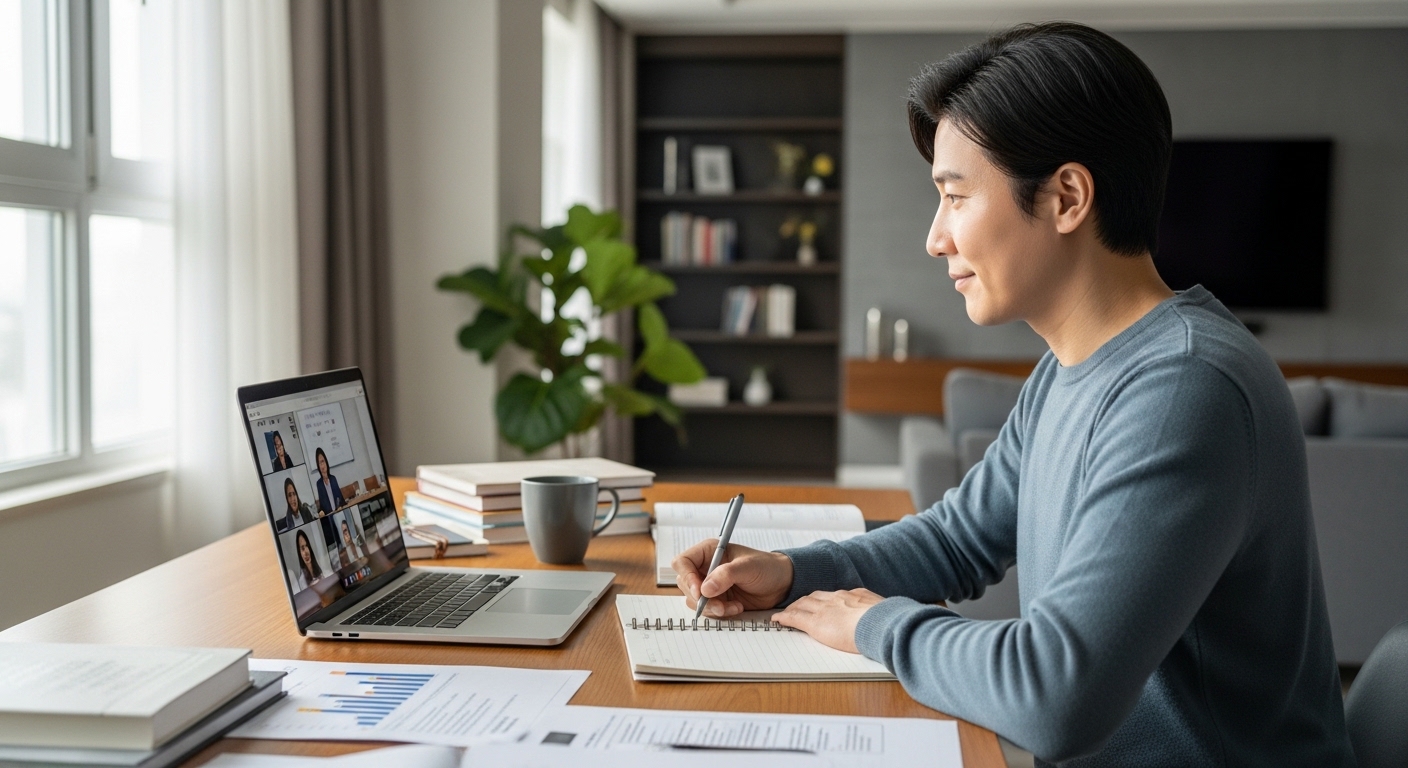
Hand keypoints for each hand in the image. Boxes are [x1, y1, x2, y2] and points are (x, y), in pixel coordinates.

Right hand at [672, 539, 793, 618]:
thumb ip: (726, 575)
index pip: (683, 562)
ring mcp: (710, 585)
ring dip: (712, 608)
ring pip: (694, 600)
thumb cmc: (766, 567)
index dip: (687, 577)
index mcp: (709, 552)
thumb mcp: (748, 567)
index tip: (699, 592)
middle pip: (685, 585)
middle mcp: (705, 568)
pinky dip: (720, 613)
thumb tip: (705, 588)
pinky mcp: (716, 599)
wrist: (781, 584)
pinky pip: (707, 610)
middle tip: (720, 605)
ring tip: (733, 606)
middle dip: (702, 599)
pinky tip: (737, 607)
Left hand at [773, 588, 884, 653]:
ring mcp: (825, 608)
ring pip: (803, 604)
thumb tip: (888, 618)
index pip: (837, 596)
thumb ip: (881, 614)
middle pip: (816, 596)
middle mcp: (838, 598)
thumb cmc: (889, 622)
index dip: (826, 600)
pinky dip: (785, 617)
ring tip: (787, 611)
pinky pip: (795, 617)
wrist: (881, 624)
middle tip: (799, 605)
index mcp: (856, 596)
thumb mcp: (887, 613)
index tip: (824, 603)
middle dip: (807, 601)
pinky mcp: (816, 622)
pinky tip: (778, 619)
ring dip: (794, 607)